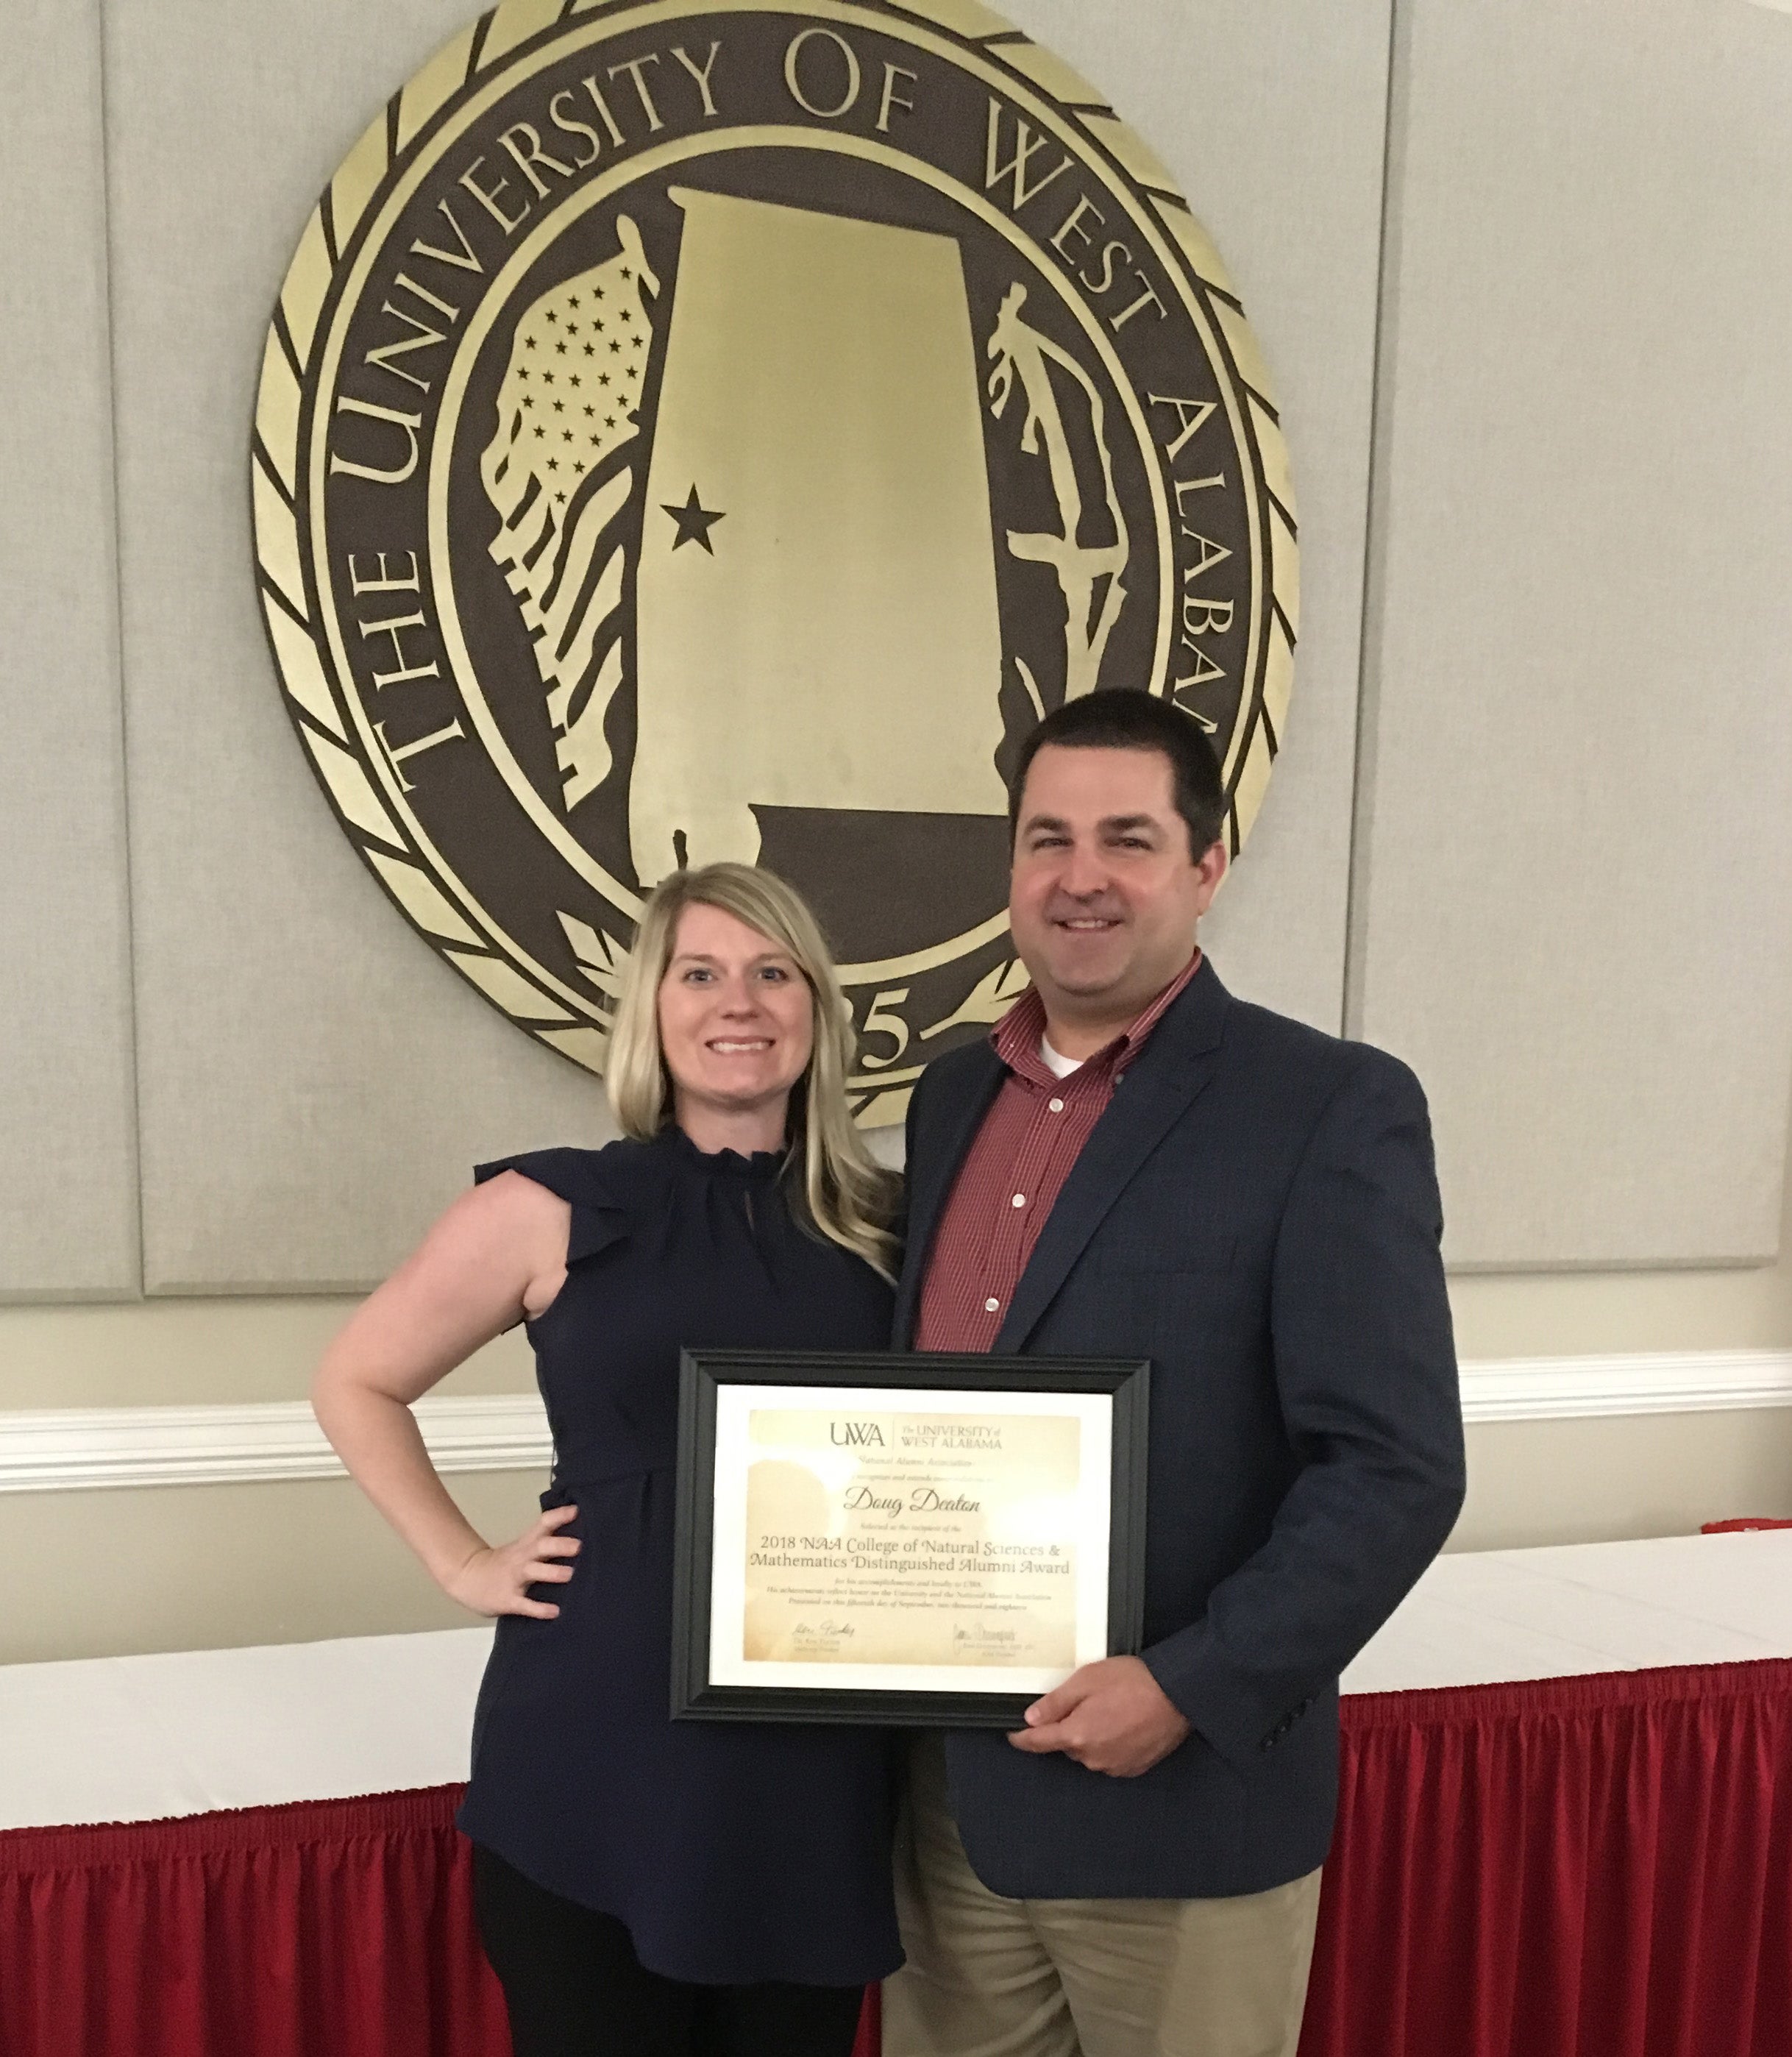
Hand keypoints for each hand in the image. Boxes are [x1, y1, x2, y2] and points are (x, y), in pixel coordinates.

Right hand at [442, 1504, 580, 1618]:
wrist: (467, 1577)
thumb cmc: (503, 1563)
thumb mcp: (522, 1547)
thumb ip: (546, 1542)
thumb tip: (579, 1538)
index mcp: (527, 1543)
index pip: (544, 1523)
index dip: (559, 1516)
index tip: (576, 1510)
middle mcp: (522, 1557)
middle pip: (541, 1546)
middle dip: (560, 1544)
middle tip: (579, 1546)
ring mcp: (514, 1578)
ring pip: (533, 1571)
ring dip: (552, 1572)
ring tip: (570, 1574)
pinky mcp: (508, 1599)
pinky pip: (525, 1604)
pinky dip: (539, 1609)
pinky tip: (554, 1612)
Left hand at [1007, 1656, 1189, 1776]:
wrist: (1177, 1696)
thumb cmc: (1132, 1682)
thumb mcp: (1086, 1680)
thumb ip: (1056, 1701)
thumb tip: (1031, 1719)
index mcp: (1076, 1736)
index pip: (1038, 1743)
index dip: (1021, 1738)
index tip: (1012, 1734)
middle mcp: (1092, 1758)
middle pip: (1066, 1745)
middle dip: (1067, 1727)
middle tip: (1084, 1702)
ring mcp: (1114, 1766)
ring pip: (1089, 1752)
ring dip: (1091, 1736)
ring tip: (1110, 1709)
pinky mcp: (1133, 1768)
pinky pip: (1110, 1757)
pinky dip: (1110, 1744)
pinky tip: (1123, 1723)